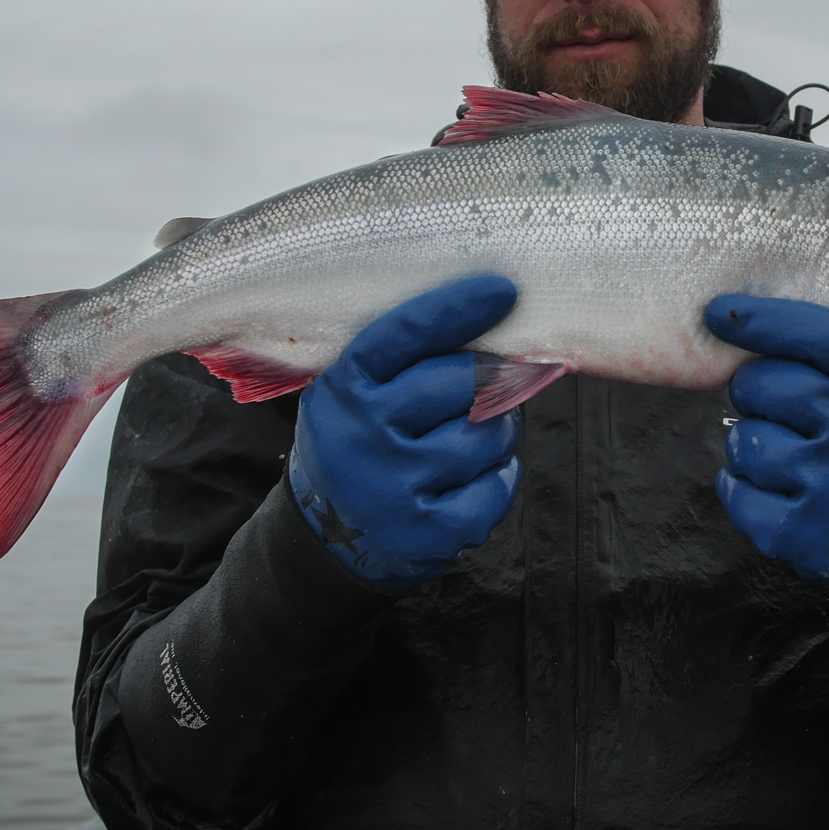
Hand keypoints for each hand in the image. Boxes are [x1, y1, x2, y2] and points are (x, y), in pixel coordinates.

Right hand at [291, 275, 522, 590]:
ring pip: (488, 436)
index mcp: (346, 389)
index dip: (457, 308)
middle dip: (489, 384)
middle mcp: (365, 435)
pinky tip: (472, 481)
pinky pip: (496, 488)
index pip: (406, 334)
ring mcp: (394, 487)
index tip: (503, 291)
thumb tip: (490, 325)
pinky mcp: (425, 532)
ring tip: (467, 444)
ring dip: (495, 435)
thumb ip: (404, 363)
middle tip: (484, 393)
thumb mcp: (354, 396)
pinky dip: (498, 479)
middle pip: (465, 383)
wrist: (325, 537)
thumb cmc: (359, 447)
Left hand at [705, 295, 828, 593]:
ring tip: (791, 461)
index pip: (809, 335)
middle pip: (758, 386)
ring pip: (744, 441)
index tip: (717, 314)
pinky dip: (742, 491)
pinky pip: (737, 493)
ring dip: (752, 448)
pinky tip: (777, 494)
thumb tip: (742, 322)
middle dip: (756, 395)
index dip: (758, 321)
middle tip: (785, 414)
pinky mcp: (804, 534)